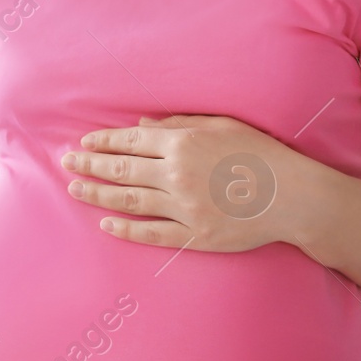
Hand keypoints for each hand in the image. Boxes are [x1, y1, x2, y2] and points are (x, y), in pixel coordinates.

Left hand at [62, 113, 312, 251]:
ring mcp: (184, 208)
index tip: (84, 143)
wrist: (293, 197)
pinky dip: (125, 229)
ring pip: (129, 200)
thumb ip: (179, 124)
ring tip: (75, 190)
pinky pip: (151, 233)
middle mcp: (178, 174)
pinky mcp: (194, 236)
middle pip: (122, 169)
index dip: (104, 142)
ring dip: (98, 194)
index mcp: (184, 143)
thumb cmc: (260, 154)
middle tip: (66, 164)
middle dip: (90, 165)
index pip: (131, 141)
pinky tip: (106, 223)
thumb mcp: (222, 126)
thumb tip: (141, 126)